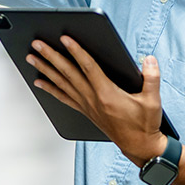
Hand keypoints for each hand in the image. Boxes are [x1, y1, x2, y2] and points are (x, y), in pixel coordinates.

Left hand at [26, 37, 166, 166]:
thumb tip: (149, 59)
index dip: (76, 51)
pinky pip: (63, 97)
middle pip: (68, 73)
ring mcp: (86, 105)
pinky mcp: (85, 111)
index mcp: (107, 93)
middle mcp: (92, 99)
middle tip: (37, 44)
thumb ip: (151, 77)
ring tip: (32, 58)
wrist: (138, 146)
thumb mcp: (153, 100)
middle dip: (51, 56)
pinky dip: (50, 88)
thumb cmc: (144, 124)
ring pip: (61, 83)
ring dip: (45, 69)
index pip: (88, 67)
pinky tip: (39, 82)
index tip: (64, 38)